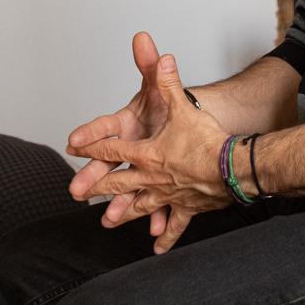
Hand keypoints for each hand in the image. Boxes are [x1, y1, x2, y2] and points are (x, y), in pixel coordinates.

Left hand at [69, 51, 230, 251]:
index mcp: (146, 153)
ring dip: (123, 213)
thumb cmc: (207, 139)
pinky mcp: (186, 207)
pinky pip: (173, 224)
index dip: (90, 145)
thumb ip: (168, 81)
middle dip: (96, 186)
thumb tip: (160, 57)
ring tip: (108, 221)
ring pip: (139, 206)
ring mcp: (167, 195)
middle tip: (77, 193)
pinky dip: (165, 236)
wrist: (232, 167)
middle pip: (117, 182)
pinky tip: (158, 247)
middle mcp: (151, 177)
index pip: (112, 148)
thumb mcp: (183, 106)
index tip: (73, 148)